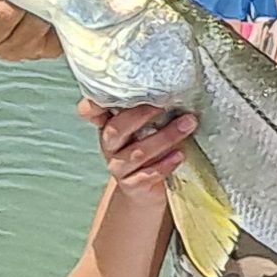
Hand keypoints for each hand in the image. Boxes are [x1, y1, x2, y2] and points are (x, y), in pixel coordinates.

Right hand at [78, 99, 196, 198]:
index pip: (89, 112)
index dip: (93, 104)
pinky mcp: (131, 186)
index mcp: (109, 125)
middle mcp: (109, 145)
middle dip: (142, 115)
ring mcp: (118, 167)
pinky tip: (180, 154)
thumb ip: (149, 109)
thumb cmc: (148, 148)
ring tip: (188, 125)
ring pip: (137, 152)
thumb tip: (174, 86)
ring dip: (165, 137)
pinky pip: (147, 175)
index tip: (113, 91)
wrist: (145, 191)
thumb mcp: (145, 127)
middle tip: (165, 105)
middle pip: (116, 129)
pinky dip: (166, 164)